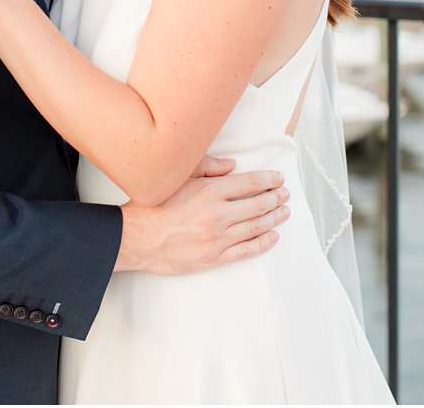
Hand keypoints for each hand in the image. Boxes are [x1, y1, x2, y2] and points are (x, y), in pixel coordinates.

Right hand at [115, 156, 289, 274]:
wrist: (137, 238)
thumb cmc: (154, 206)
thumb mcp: (178, 177)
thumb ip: (207, 166)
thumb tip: (233, 166)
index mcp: (210, 191)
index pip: (250, 183)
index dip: (269, 179)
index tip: (279, 178)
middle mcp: (217, 214)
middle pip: (258, 204)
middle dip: (276, 198)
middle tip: (285, 194)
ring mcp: (217, 238)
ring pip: (256, 227)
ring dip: (274, 218)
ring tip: (284, 212)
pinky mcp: (213, 257)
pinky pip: (246, 250)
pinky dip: (263, 243)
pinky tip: (273, 236)